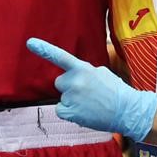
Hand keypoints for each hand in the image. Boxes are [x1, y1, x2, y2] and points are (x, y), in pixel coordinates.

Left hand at [27, 38, 156, 140]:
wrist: (127, 110)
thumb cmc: (116, 91)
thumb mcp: (101, 73)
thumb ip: (84, 71)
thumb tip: (74, 75)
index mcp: (83, 68)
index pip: (60, 57)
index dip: (44, 49)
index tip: (29, 43)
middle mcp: (74, 81)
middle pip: (59, 82)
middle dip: (69, 87)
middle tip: (87, 93)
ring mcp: (71, 97)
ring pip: (63, 98)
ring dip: (72, 101)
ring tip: (90, 104)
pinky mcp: (70, 112)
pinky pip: (61, 110)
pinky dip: (70, 113)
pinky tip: (84, 112)